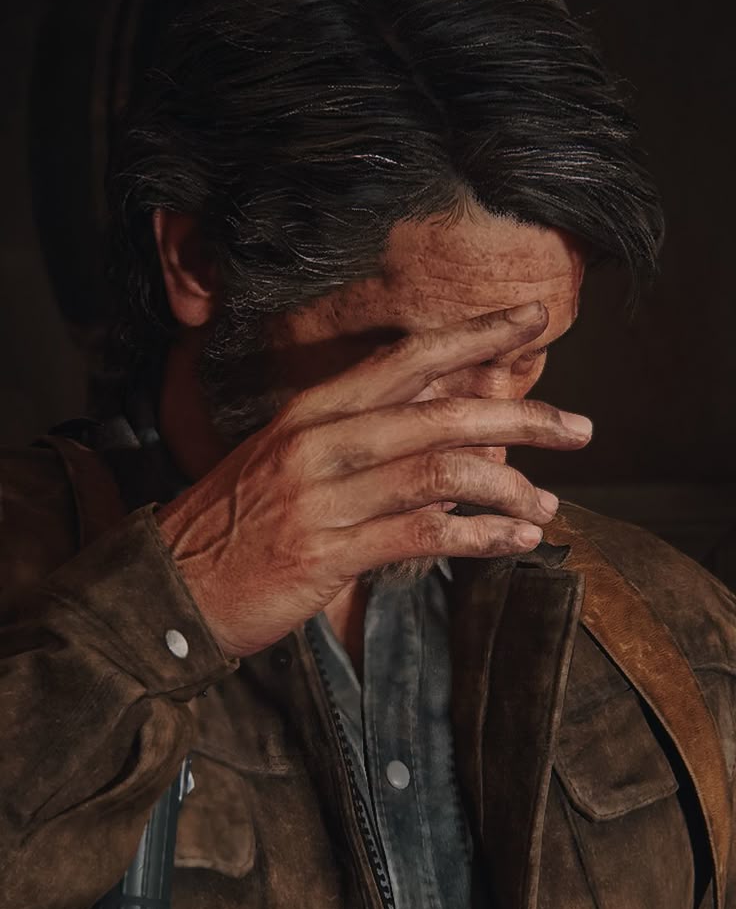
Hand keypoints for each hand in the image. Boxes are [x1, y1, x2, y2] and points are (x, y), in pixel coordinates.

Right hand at [155, 301, 591, 657]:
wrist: (165, 588)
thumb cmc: (232, 527)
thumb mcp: (284, 462)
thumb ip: (354, 437)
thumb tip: (434, 412)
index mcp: (311, 412)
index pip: (406, 358)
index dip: (474, 336)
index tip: (531, 319)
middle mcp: (319, 443)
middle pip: (439, 412)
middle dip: (521, 414)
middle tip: (581, 426)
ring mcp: (322, 498)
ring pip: (439, 473)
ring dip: (508, 487)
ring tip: (548, 503)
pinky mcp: (327, 554)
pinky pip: (422, 536)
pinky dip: (480, 538)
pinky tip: (515, 544)